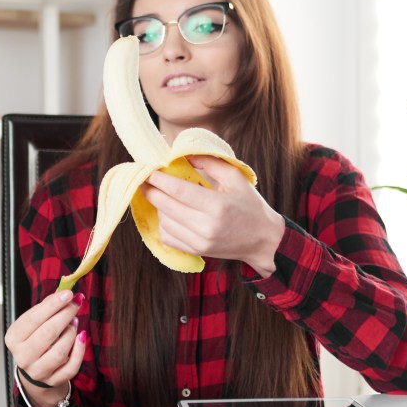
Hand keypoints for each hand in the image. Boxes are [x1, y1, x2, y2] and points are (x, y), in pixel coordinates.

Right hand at [4, 289, 86, 406]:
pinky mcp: (54, 380)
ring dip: (71, 332)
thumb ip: (47, 307)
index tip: (68, 293)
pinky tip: (81, 337)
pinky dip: (80, 350)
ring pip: (60, 351)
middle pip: (48, 334)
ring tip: (74, 322)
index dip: (53, 305)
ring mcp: (38, 371)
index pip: (33, 319)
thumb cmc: (35, 339)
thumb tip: (64, 292)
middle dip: (65, 315)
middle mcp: (23, 357)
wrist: (36, 368)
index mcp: (13, 338)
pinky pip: (71, 366)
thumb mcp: (34, 322)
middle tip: (76, 303)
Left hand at [141, 155, 285, 276]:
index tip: (148, 170)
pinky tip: (169, 214)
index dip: (160, 180)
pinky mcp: (196, 251)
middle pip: (166, 206)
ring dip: (159, 207)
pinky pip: (168, 237)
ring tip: (162, 196)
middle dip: (151, 191)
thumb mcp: (235, 178)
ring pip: (164, 222)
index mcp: (217, 206)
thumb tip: (182, 155)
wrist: (262, 240)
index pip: (179, 191)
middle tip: (144, 180)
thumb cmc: (250, 205)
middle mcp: (206, 226)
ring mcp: (200, 242)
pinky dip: (164, 224)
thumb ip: (210, 162)